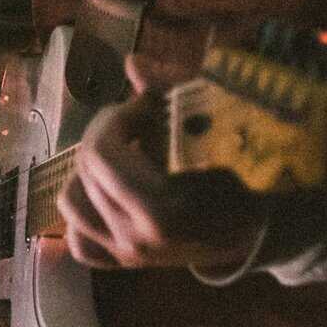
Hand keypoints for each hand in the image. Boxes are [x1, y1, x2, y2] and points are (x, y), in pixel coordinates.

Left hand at [59, 55, 268, 272]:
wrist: (256, 229)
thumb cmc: (241, 171)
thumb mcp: (219, 124)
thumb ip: (175, 90)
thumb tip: (132, 63)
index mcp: (162, 211)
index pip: (101, 151)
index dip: (120, 115)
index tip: (147, 103)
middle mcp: (139, 240)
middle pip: (87, 166)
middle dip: (109, 130)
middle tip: (140, 118)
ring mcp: (128, 256)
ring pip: (71, 200)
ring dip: (91, 169)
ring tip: (124, 152)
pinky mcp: (121, 263)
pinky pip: (78, 239)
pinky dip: (86, 212)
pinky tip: (110, 190)